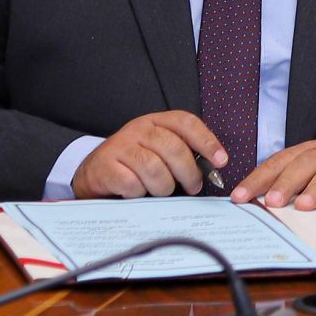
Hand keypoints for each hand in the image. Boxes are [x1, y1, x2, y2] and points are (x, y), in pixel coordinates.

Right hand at [74, 110, 226, 199]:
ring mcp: (121, 146)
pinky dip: (140, 194)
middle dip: (189, 173)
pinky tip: (137, 193)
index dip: (207, 141)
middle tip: (193, 187)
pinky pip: (133, 184)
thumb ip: (183, 153)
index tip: (221, 161)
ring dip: (164, 187)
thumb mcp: (159, 150)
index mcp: (156, 121)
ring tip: (161, 191)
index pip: (186, 123)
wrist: (94, 172)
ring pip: (155, 169)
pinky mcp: (106, 166)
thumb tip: (213, 168)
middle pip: (174, 148)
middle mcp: (138, 129)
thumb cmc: (135, 163)